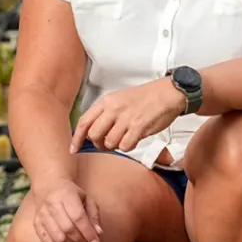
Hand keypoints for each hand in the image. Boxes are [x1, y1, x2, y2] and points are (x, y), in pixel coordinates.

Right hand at [33, 178, 102, 241]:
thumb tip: (98, 233)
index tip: (96, 241)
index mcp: (66, 195)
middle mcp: (52, 204)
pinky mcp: (36, 224)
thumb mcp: (87, 198)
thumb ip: (94, 215)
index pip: (78, 217)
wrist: (49, 186)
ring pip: (57, 238)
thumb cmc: (71, 194)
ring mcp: (42, 215)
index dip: (88, 232)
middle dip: (80, 240)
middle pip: (67, 229)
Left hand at [70, 78, 185, 152]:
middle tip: (107, 143)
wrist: (167, 93)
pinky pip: (125, 146)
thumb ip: (105, 114)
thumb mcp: (119, 99)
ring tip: (124, 138)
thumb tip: (92, 132)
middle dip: (98, 143)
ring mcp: (126, 118)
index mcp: (107, 101)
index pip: (84, 122)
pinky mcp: (138, 127)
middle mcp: (114, 109)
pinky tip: (134, 139)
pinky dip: (128, 146)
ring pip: (109, 142)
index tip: (73, 148)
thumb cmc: (144, 98)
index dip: (76, 138)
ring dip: (115, 145)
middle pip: (94, 135)